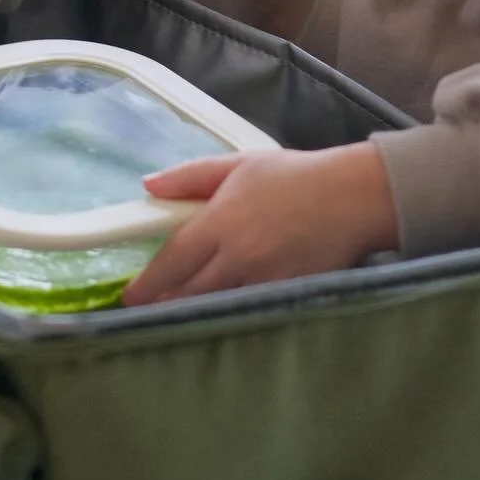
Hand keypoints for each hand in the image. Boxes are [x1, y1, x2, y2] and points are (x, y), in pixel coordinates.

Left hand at [120, 142, 397, 306]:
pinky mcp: (285, 296)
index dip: (147, 283)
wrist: (350, 198)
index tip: (129, 296)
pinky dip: (228, 314)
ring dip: (193, 312)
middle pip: (189, 292)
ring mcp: (263, 281)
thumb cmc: (291, 176)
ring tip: (175, 314)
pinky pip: (247, 312)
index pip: (173, 260)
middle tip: (148, 310)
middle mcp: (237, 256)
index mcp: (221, 221)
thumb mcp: (237, 164)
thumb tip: (148, 186)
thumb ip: (190, 176)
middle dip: (165, 304)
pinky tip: (218, 315)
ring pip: (215, 307)